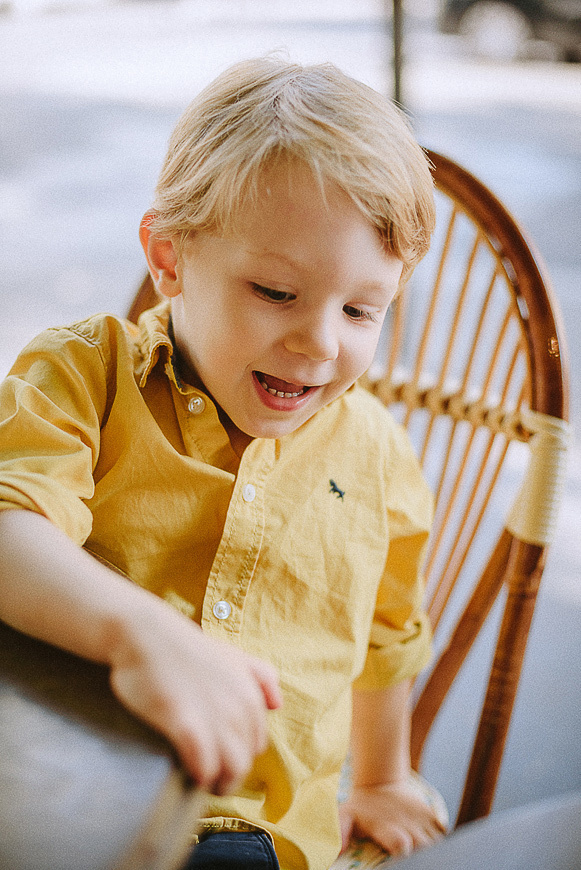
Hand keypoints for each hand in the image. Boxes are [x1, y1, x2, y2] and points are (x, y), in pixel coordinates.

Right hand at [106, 597, 281, 795]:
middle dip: (229, 775)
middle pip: (245, 761)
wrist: (145, 635)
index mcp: (250, 693)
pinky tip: (188, 774)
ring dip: (217, 783)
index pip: (257, 743)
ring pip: (232, 770)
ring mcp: (215, 716)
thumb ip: (260, 675)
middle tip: (208, 776)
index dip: (239, 753)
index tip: (219, 755)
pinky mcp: (187, 724)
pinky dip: (199, 776)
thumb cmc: (184, 648)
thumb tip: (277, 705)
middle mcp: (239, 706)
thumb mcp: (231, 655)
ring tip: (200, 782)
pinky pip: (204, 767)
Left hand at [339, 778, 446, 858]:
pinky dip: (443, 841)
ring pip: (436, 841)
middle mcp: (406, 822)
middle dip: (422, 857)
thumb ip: (340, 831)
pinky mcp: (430, 814)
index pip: (401, 845)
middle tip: (415, 861)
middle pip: (424, 846)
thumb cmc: (360, 807)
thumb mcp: (345, 815)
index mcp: (386, 827)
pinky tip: (435, 850)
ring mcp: (420, 818)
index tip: (402, 862)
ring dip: (432, 851)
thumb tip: (337, 850)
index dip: (404, 857)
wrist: (379, 781)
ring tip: (426, 858)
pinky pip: (443, 831)